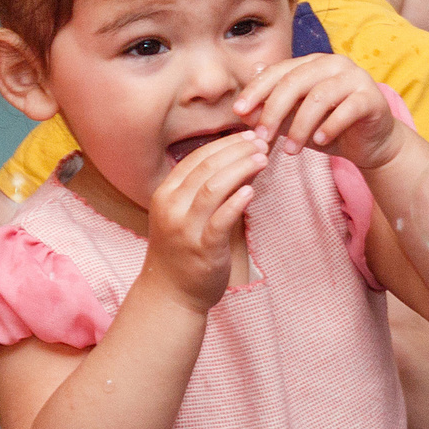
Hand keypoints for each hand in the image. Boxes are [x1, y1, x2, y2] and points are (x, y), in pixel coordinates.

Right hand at [142, 132, 268, 310]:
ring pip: (213, 188)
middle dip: (237, 150)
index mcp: (165, 194)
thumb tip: (246, 158)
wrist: (170, 294)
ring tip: (263, 158)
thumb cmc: (183, 250)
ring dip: (241, 169)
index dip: (225, 143)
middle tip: (261, 141)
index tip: (248, 135)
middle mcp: (171, 208)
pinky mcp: (203, 249)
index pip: (196, 158)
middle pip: (206, 167)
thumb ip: (211, 187)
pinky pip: (221, 220)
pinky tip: (252, 190)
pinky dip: (236, 202)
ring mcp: (185, 228)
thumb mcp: (189, 214)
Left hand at [233, 55, 398, 168]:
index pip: (278, 71)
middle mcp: (333, 64)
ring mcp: (355, 78)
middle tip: (263, 137)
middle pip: (295, 81)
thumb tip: (242, 110)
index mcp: (311, 63)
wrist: (372, 144)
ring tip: (291, 150)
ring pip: (319, 96)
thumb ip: (273, 111)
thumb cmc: (329, 129)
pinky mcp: (372, 97)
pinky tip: (319, 142)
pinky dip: (329, 127)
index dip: (256, 90)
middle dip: (273, 110)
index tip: (238, 112)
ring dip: (300, 126)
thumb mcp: (295, 121)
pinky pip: (347, 110)